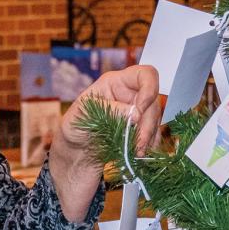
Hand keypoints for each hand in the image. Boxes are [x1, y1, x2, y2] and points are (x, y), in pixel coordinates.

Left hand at [49, 65, 160, 221]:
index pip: (144, 74)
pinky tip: (139, 154)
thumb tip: (136, 113)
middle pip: (153, 101)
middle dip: (148, 123)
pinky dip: (150, 145)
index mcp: (114, 83)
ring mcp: (136, 113)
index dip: (149, 89)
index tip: (140, 112)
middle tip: (138, 143)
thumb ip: (108, 111)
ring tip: (136, 152)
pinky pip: (154, 134)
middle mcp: (129, 95)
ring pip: (156, 119)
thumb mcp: (81, 116)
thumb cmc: (73, 129)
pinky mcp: (139, 131)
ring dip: (149, 137)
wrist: (74, 155)